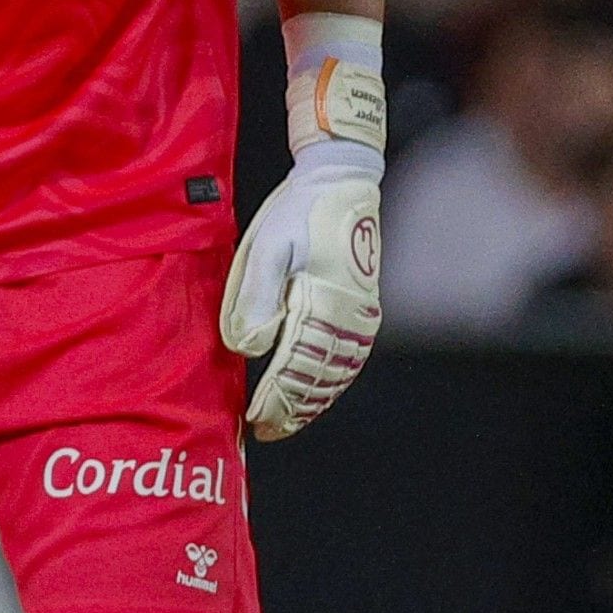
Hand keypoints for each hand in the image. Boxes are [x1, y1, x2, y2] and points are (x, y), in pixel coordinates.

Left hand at [220, 142, 381, 441]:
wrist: (341, 181)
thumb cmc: (299, 212)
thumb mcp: (268, 248)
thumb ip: (257, 298)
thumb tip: (249, 348)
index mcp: (323, 304)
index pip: (296, 368)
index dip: (275, 399)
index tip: (254, 419)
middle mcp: (349, 318)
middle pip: (320, 379)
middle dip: (292, 409)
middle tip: (265, 430)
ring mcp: (360, 315)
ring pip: (338, 373)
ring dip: (313, 401)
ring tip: (287, 421)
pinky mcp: (363, 309)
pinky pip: (350, 358)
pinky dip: (331, 383)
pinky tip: (315, 392)